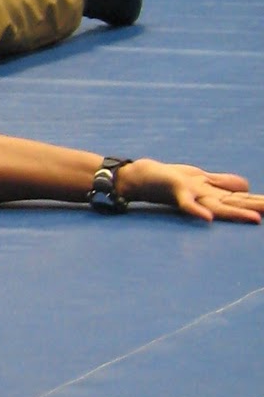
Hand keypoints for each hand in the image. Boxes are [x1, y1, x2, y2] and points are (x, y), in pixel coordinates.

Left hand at [126, 160, 263, 222]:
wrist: (143, 178)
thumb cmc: (173, 180)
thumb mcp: (201, 178)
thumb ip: (222, 183)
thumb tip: (246, 185)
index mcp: (214, 194)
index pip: (243, 199)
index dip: (260, 202)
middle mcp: (207, 198)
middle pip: (237, 203)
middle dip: (257, 207)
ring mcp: (193, 195)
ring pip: (219, 205)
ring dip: (237, 212)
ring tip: (257, 218)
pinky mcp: (176, 191)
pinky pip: (186, 203)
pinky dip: (196, 210)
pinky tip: (207, 218)